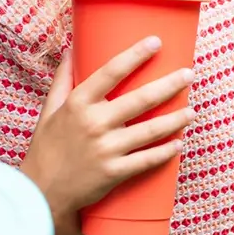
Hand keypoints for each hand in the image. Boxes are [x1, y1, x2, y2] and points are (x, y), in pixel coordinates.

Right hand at [20, 37, 194, 219]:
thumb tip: (72, 48)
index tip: (156, 42)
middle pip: (140, 99)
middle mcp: (94, 123)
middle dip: (170, 84)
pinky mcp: (114, 173)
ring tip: (191, 111)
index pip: (111, 71)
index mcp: (78, 103)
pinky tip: (179, 144)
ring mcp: (106, 149)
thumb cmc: (46, 148)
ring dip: (176, 119)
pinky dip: (166, 152)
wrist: (42, 192)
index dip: (136, 54)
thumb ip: (63, 79)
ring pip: (151, 130)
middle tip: (189, 74)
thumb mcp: (49, 110)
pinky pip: (147, 160)